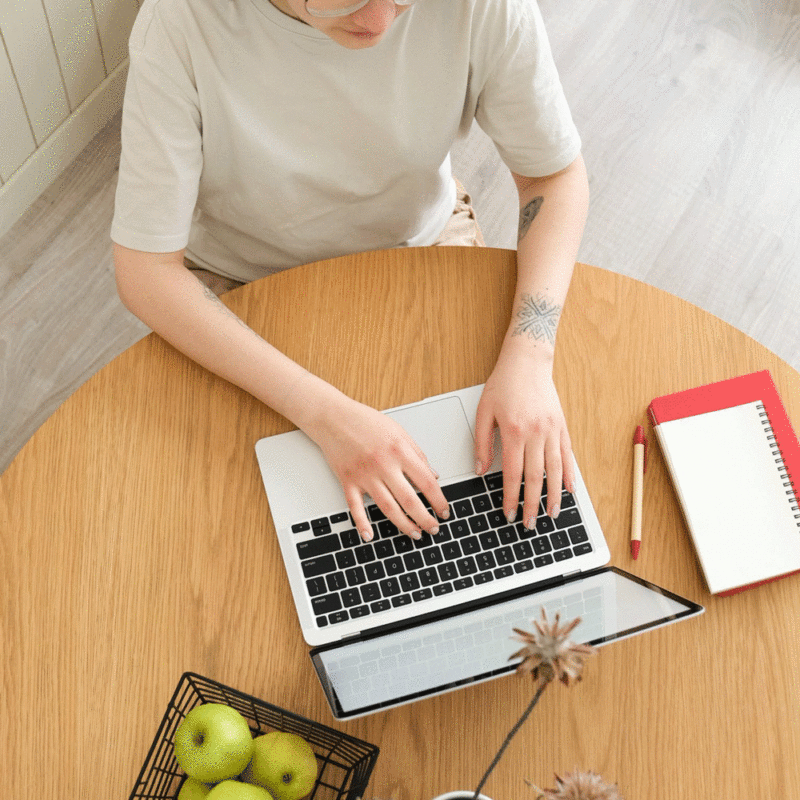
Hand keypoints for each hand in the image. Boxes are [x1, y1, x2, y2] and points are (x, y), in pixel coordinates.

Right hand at [309, 397, 449, 541]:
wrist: (333, 417)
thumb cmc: (365, 421)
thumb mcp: (398, 432)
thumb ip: (417, 454)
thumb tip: (433, 475)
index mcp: (399, 451)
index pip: (426, 482)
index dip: (438, 500)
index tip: (444, 510)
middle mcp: (383, 465)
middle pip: (409, 500)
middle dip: (425, 518)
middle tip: (433, 528)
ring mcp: (364, 475)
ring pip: (387, 507)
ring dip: (403, 524)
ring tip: (415, 533)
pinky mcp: (348, 481)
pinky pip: (355, 507)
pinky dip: (362, 523)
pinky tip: (370, 535)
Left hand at [474, 352, 573, 528]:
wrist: (527, 361)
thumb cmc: (503, 384)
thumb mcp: (484, 412)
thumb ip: (482, 443)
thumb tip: (481, 471)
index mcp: (514, 431)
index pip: (513, 474)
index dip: (511, 497)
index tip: (509, 513)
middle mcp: (536, 433)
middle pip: (536, 477)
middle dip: (532, 504)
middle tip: (529, 524)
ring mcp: (552, 430)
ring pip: (555, 470)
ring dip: (554, 496)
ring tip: (551, 515)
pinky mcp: (562, 426)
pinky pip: (568, 455)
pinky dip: (570, 475)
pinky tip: (569, 490)